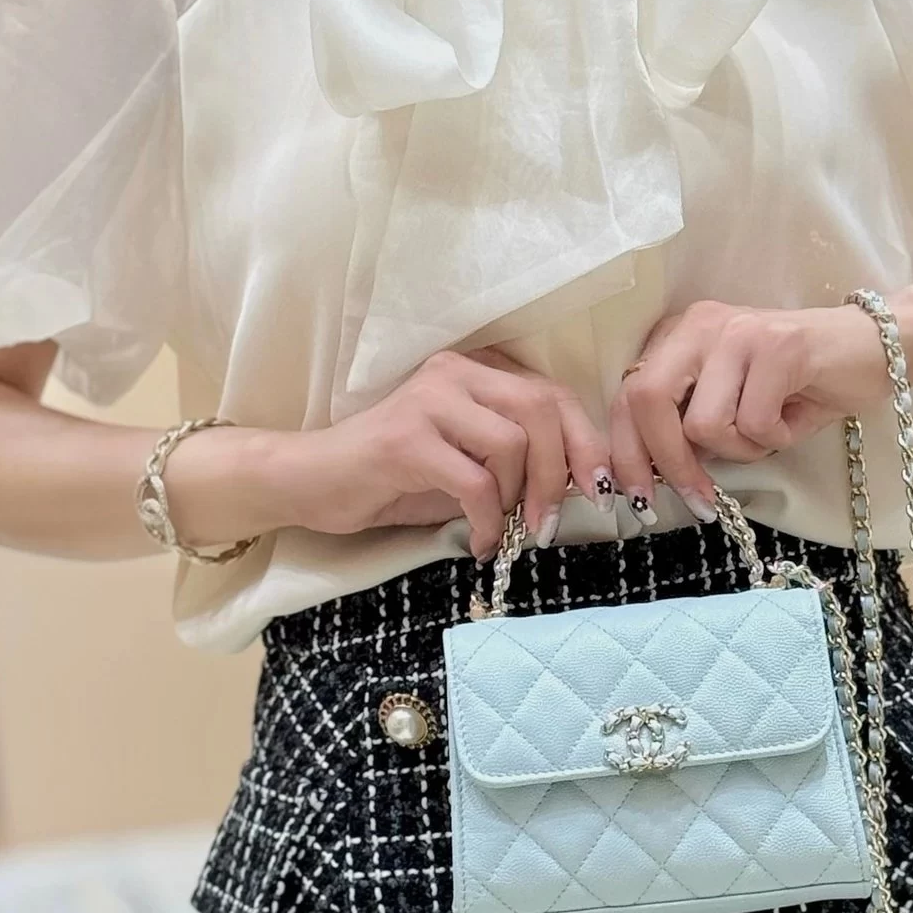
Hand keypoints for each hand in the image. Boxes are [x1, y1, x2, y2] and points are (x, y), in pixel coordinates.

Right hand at [274, 348, 613, 558]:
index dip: (587, 443)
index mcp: (475, 371)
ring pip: (513, 444)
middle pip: (542, 410)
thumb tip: (577, 485)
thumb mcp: (466, 460)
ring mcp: (429, 401)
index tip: (600, 489)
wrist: (313, 481)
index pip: (553, 394)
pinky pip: (475, 482)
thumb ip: (516, 459)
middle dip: (561, 473)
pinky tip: (476, 541)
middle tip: (548, 522)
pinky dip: (487, 520)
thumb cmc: (394, 477)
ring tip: (503, 528)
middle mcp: (455, 373)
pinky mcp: (406, 440)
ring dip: (519, 497)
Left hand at [610, 300, 889, 520]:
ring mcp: (737, 331)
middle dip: (668, 464)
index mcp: (678, 337)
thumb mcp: (732, 404)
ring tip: (770, 432)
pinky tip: (795, 418)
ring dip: (739, 450)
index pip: (625, 398)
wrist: (874, 348)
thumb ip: (688, 426)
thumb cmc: (800, 385)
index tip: (639, 499)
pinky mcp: (778, 346)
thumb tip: (653, 475)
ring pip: (702, 424)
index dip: (626, 455)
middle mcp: (698, 325)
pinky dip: (774, 438)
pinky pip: (752, 423)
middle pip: (645, 402)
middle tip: (699, 501)